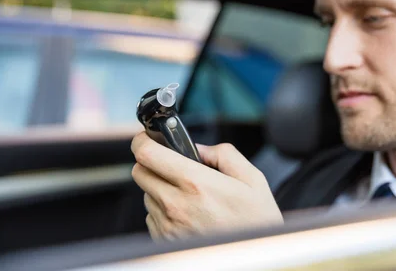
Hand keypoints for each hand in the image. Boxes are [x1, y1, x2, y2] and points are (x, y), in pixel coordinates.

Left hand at [131, 131, 283, 239]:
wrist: (253, 257)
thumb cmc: (256, 223)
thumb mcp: (252, 180)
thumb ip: (224, 154)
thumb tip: (200, 148)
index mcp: (196, 183)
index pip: (148, 154)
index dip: (144, 141)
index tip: (148, 138)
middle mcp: (176, 205)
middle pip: (140, 172)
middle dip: (151, 162)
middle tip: (171, 163)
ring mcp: (167, 226)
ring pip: (146, 194)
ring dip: (159, 187)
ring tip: (187, 193)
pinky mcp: (164, 240)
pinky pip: (152, 216)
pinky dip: (163, 209)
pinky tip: (187, 212)